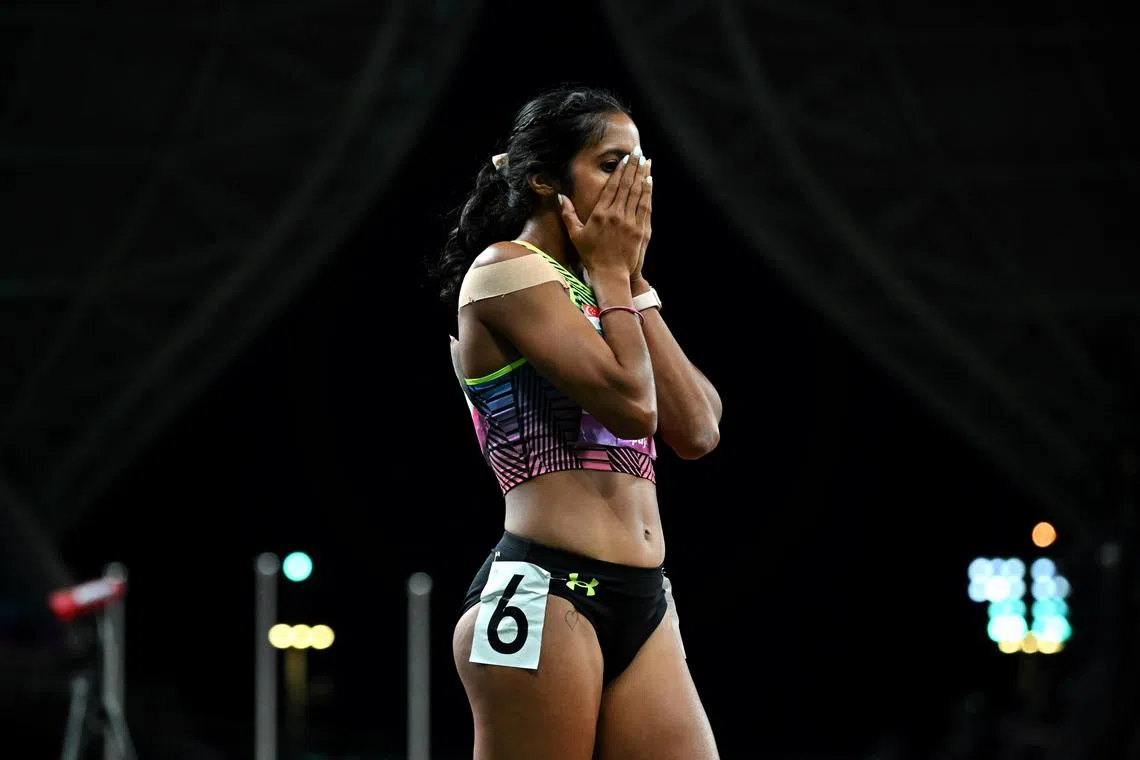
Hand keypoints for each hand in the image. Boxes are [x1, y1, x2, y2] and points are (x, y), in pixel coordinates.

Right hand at [558, 147, 652, 277]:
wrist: (610, 275)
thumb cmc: (591, 255)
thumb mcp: (575, 234)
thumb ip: (567, 214)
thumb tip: (559, 196)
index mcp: (600, 214)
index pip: (612, 187)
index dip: (619, 171)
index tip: (624, 158)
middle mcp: (616, 215)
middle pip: (626, 186)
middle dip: (633, 167)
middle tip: (637, 152)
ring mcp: (630, 222)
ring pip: (638, 194)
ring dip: (642, 176)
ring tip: (646, 162)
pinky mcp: (641, 230)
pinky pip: (645, 207)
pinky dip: (648, 193)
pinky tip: (649, 182)